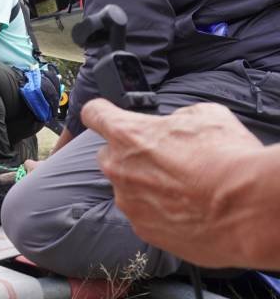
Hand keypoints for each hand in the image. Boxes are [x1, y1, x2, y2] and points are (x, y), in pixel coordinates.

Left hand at [82, 99, 263, 267]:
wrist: (247, 210)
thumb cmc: (227, 157)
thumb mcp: (205, 115)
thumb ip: (176, 117)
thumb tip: (174, 125)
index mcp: (127, 134)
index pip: (93, 113)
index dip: (100, 112)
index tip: (104, 115)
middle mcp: (118, 168)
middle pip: (108, 155)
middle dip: (128, 154)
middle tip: (162, 158)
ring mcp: (128, 201)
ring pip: (126, 187)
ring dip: (146, 186)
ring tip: (182, 188)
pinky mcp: (142, 229)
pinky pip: (143, 214)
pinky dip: (159, 212)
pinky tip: (186, 210)